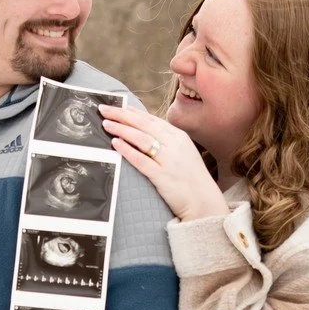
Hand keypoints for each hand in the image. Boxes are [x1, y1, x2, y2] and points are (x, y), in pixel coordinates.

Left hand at [99, 104, 229, 222]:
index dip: (132, 112)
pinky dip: (127, 150)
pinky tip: (115, 143)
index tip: (118, 107)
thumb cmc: (191, 179)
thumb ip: (167, 142)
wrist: (204, 202)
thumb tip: (144, 132)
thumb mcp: (183, 153)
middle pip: (143, 125)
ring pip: (141, 138)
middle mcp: (175, 144)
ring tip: (106, 124)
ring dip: (121, 129)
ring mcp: (169, 160)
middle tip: (104, 110)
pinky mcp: (163, 176)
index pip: (151, 119)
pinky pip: (141, 160)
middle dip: (121, 115)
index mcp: (179, 137)